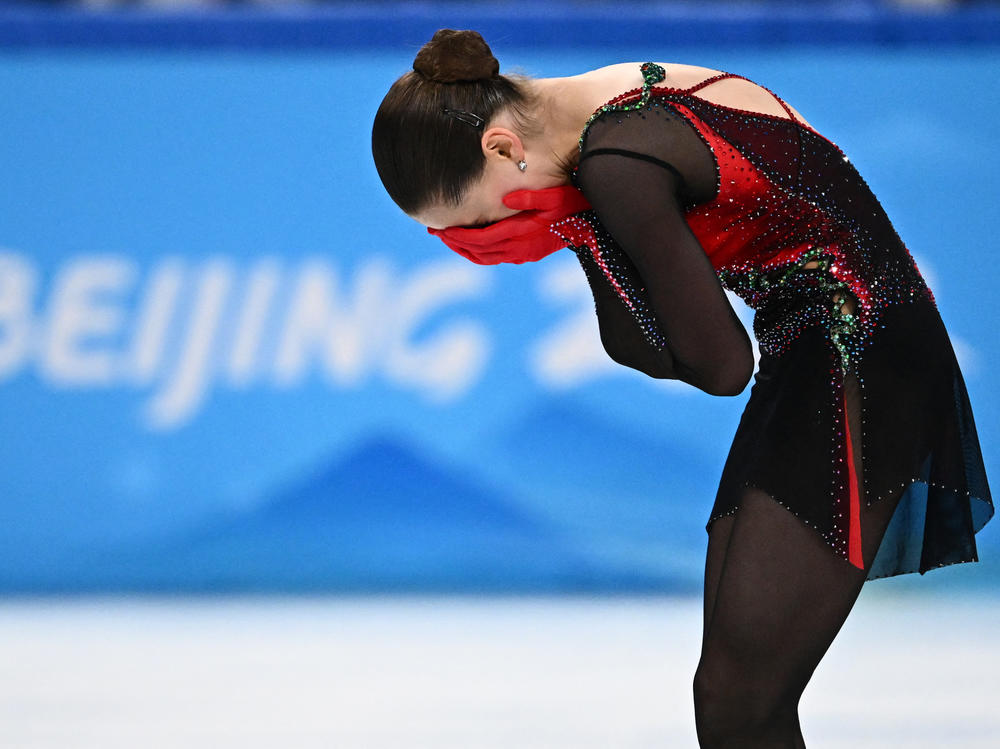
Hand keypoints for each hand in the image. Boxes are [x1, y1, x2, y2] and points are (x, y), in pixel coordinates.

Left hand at [426, 185, 591, 264]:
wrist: (591, 226)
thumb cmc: (573, 206)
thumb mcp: (555, 196)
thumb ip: (530, 197)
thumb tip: (507, 199)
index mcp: (521, 234)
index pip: (480, 239)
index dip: (458, 236)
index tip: (440, 229)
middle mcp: (519, 250)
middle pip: (477, 250)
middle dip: (454, 242)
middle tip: (435, 232)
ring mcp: (522, 256)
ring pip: (484, 258)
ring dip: (463, 249)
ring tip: (447, 239)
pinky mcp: (526, 256)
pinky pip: (494, 258)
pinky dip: (477, 253)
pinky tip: (470, 244)